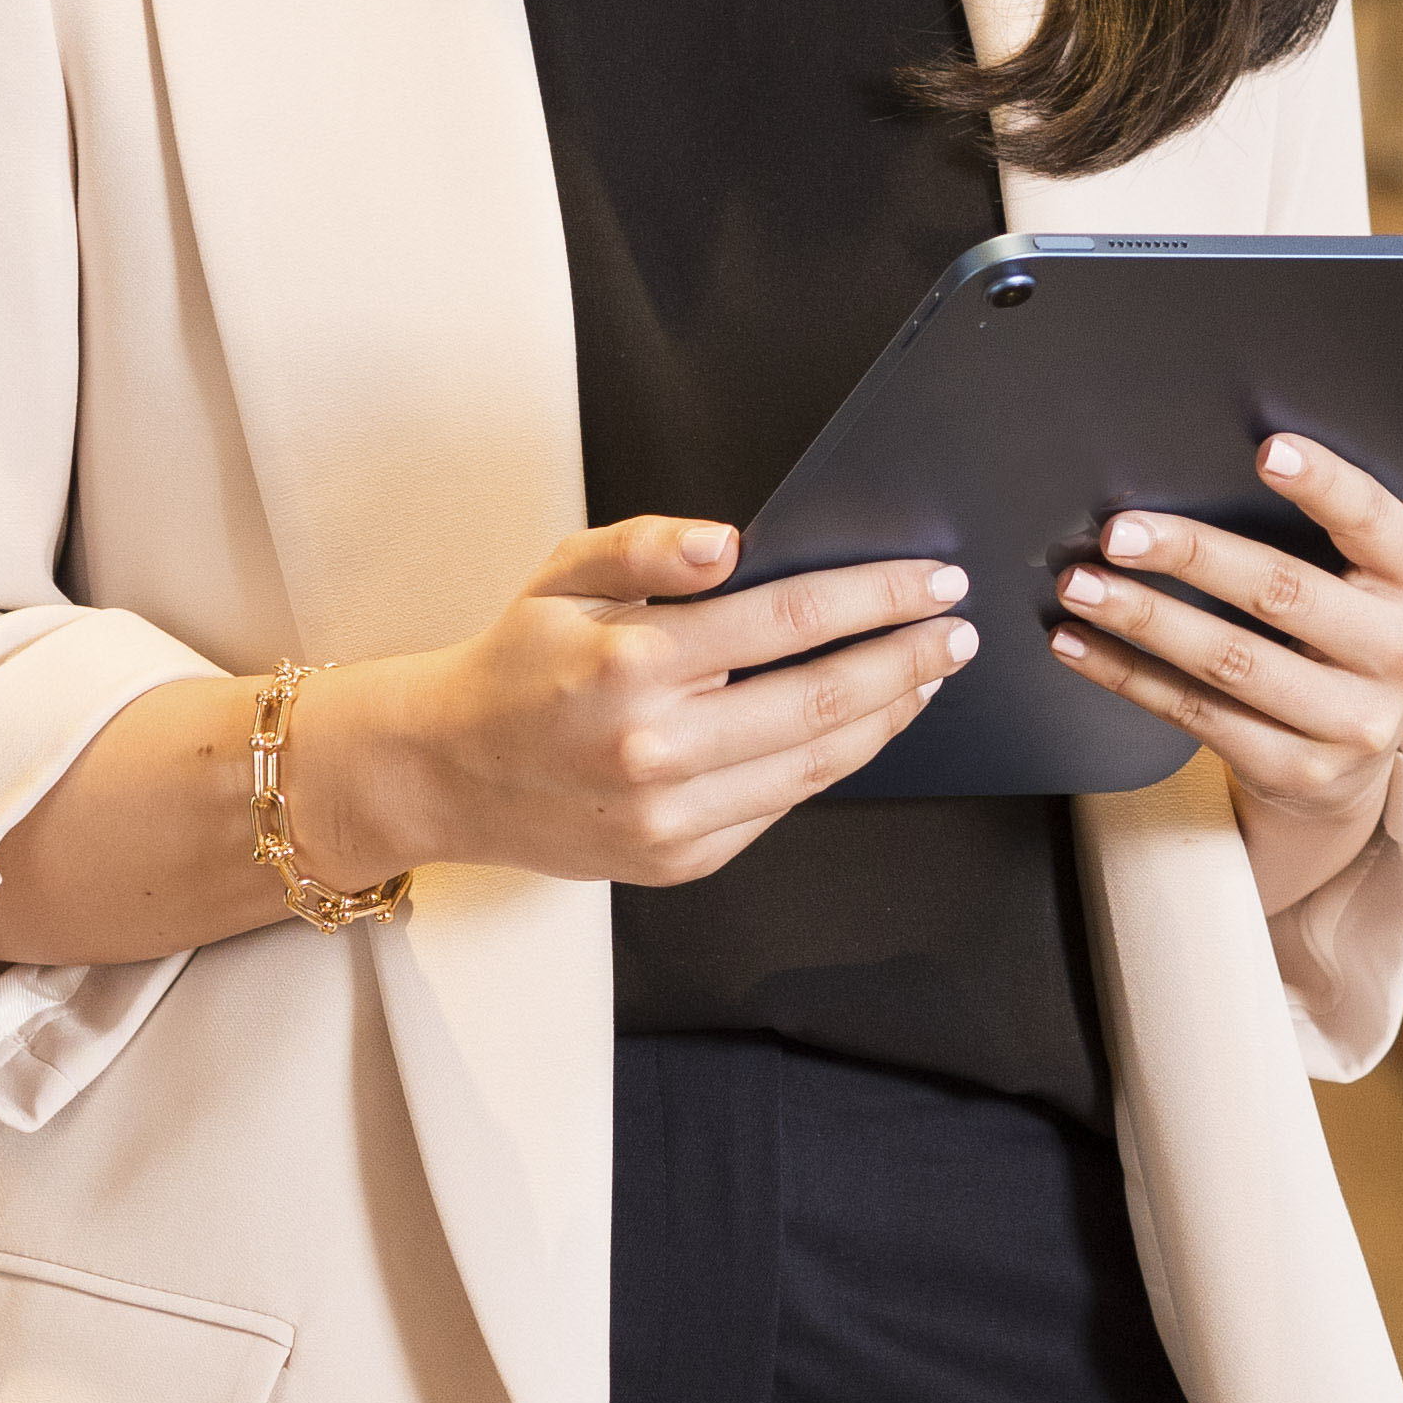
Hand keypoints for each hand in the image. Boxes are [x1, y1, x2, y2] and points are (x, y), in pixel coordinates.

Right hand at [341, 519, 974, 892]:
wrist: (446, 774)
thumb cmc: (513, 665)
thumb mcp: (561, 576)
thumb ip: (646, 547)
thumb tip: (729, 542)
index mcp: (631, 665)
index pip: (787, 619)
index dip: (875, 597)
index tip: (930, 579)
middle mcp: (654, 748)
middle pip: (822, 699)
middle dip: (907, 659)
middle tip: (956, 631)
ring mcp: (669, 815)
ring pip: (815, 764)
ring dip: (888, 717)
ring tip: (927, 676)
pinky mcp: (677, 859)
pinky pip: (780, 805)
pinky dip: (833, 764)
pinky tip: (863, 726)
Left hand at [1048, 438, 1402, 897]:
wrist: (1352, 754)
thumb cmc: (1353, 618)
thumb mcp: (1386, 560)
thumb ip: (1394, 498)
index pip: (1376, 521)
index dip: (1325, 484)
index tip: (1264, 449)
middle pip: (1284, 593)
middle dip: (1193, 555)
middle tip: (1118, 530)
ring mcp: (1352, 723)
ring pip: (1231, 662)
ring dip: (1145, 619)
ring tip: (1079, 586)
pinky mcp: (1297, 771)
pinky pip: (1197, 716)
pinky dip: (1129, 676)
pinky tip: (1077, 644)